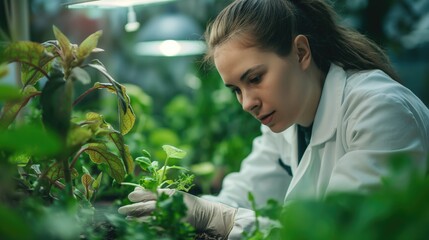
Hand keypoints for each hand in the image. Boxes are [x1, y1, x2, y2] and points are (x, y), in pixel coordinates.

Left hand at [118, 187, 236, 238]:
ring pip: (150, 219)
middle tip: (120, 210)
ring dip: (137, 220)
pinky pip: (158, 229)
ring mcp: (172, 217)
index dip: (139, 195)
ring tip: (128, 220)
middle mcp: (170, 205)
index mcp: (169, 194)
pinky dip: (149, 228)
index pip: (151, 194)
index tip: (129, 196)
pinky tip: (141, 228)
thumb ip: (155, 192)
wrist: (205, 215)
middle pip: (148, 207)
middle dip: (132, 209)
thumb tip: (136, 191)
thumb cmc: (187, 202)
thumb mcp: (172, 194)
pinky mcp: (173, 227)